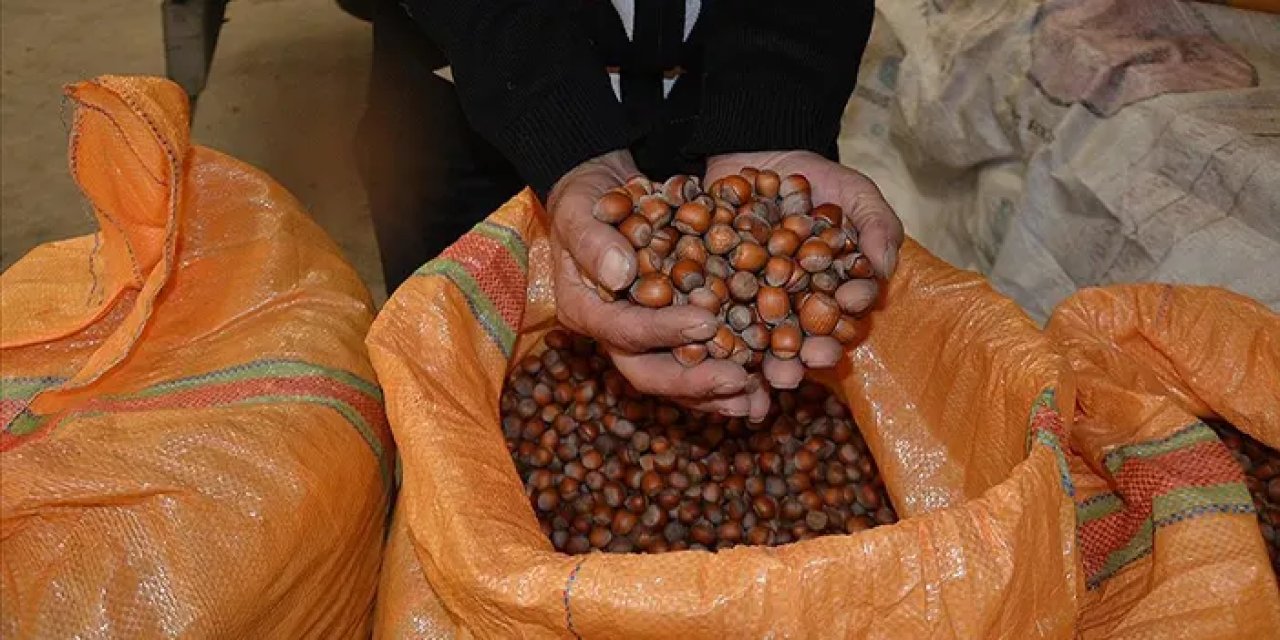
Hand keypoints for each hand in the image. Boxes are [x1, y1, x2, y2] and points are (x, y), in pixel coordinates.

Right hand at [548, 150, 768, 419]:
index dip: (663, 331)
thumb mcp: (578, 208)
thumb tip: (620, 274)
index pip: (623, 331)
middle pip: (649, 372)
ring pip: (677, 377)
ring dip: (716, 393)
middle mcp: (613, 334)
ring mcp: (643, 338)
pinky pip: (698, 361)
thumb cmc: (586, 197)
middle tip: (738, 380)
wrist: (603, 193)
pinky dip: (728, 372)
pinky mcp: (671, 332)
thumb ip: (593, 241)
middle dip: (694, 381)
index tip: (706, 320)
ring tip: (756, 400)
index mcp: (585, 310)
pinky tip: (762, 383)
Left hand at [705, 150, 904, 389]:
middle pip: (810, 336)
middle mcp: (800, 305)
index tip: (849, 305)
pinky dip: (721, 339)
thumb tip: (884, 270)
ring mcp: (759, 305)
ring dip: (773, 363)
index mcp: (837, 289)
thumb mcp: (855, 192)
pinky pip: (720, 320)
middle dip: (814, 351)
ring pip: (767, 341)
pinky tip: (723, 351)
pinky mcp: (720, 298)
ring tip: (775, 376)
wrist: (754, 155)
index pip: (849, 306)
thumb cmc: (815, 178)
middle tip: (812, 360)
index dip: (851, 308)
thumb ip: (877, 225)